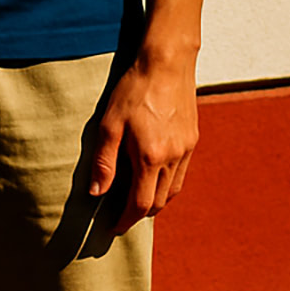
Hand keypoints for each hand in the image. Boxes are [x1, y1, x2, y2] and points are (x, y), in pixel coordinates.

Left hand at [84, 57, 198, 233]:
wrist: (166, 62)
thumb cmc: (134, 90)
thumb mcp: (110, 124)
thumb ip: (104, 161)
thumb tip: (97, 193)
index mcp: (151, 158)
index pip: (140, 204)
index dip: (126, 220)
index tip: (113, 227)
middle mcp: (173, 158)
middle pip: (159, 202)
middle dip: (140, 213)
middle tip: (121, 215)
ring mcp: (186, 149)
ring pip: (173, 190)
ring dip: (156, 200)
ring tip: (137, 198)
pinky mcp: (192, 139)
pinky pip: (181, 173)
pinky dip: (168, 183)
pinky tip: (155, 175)